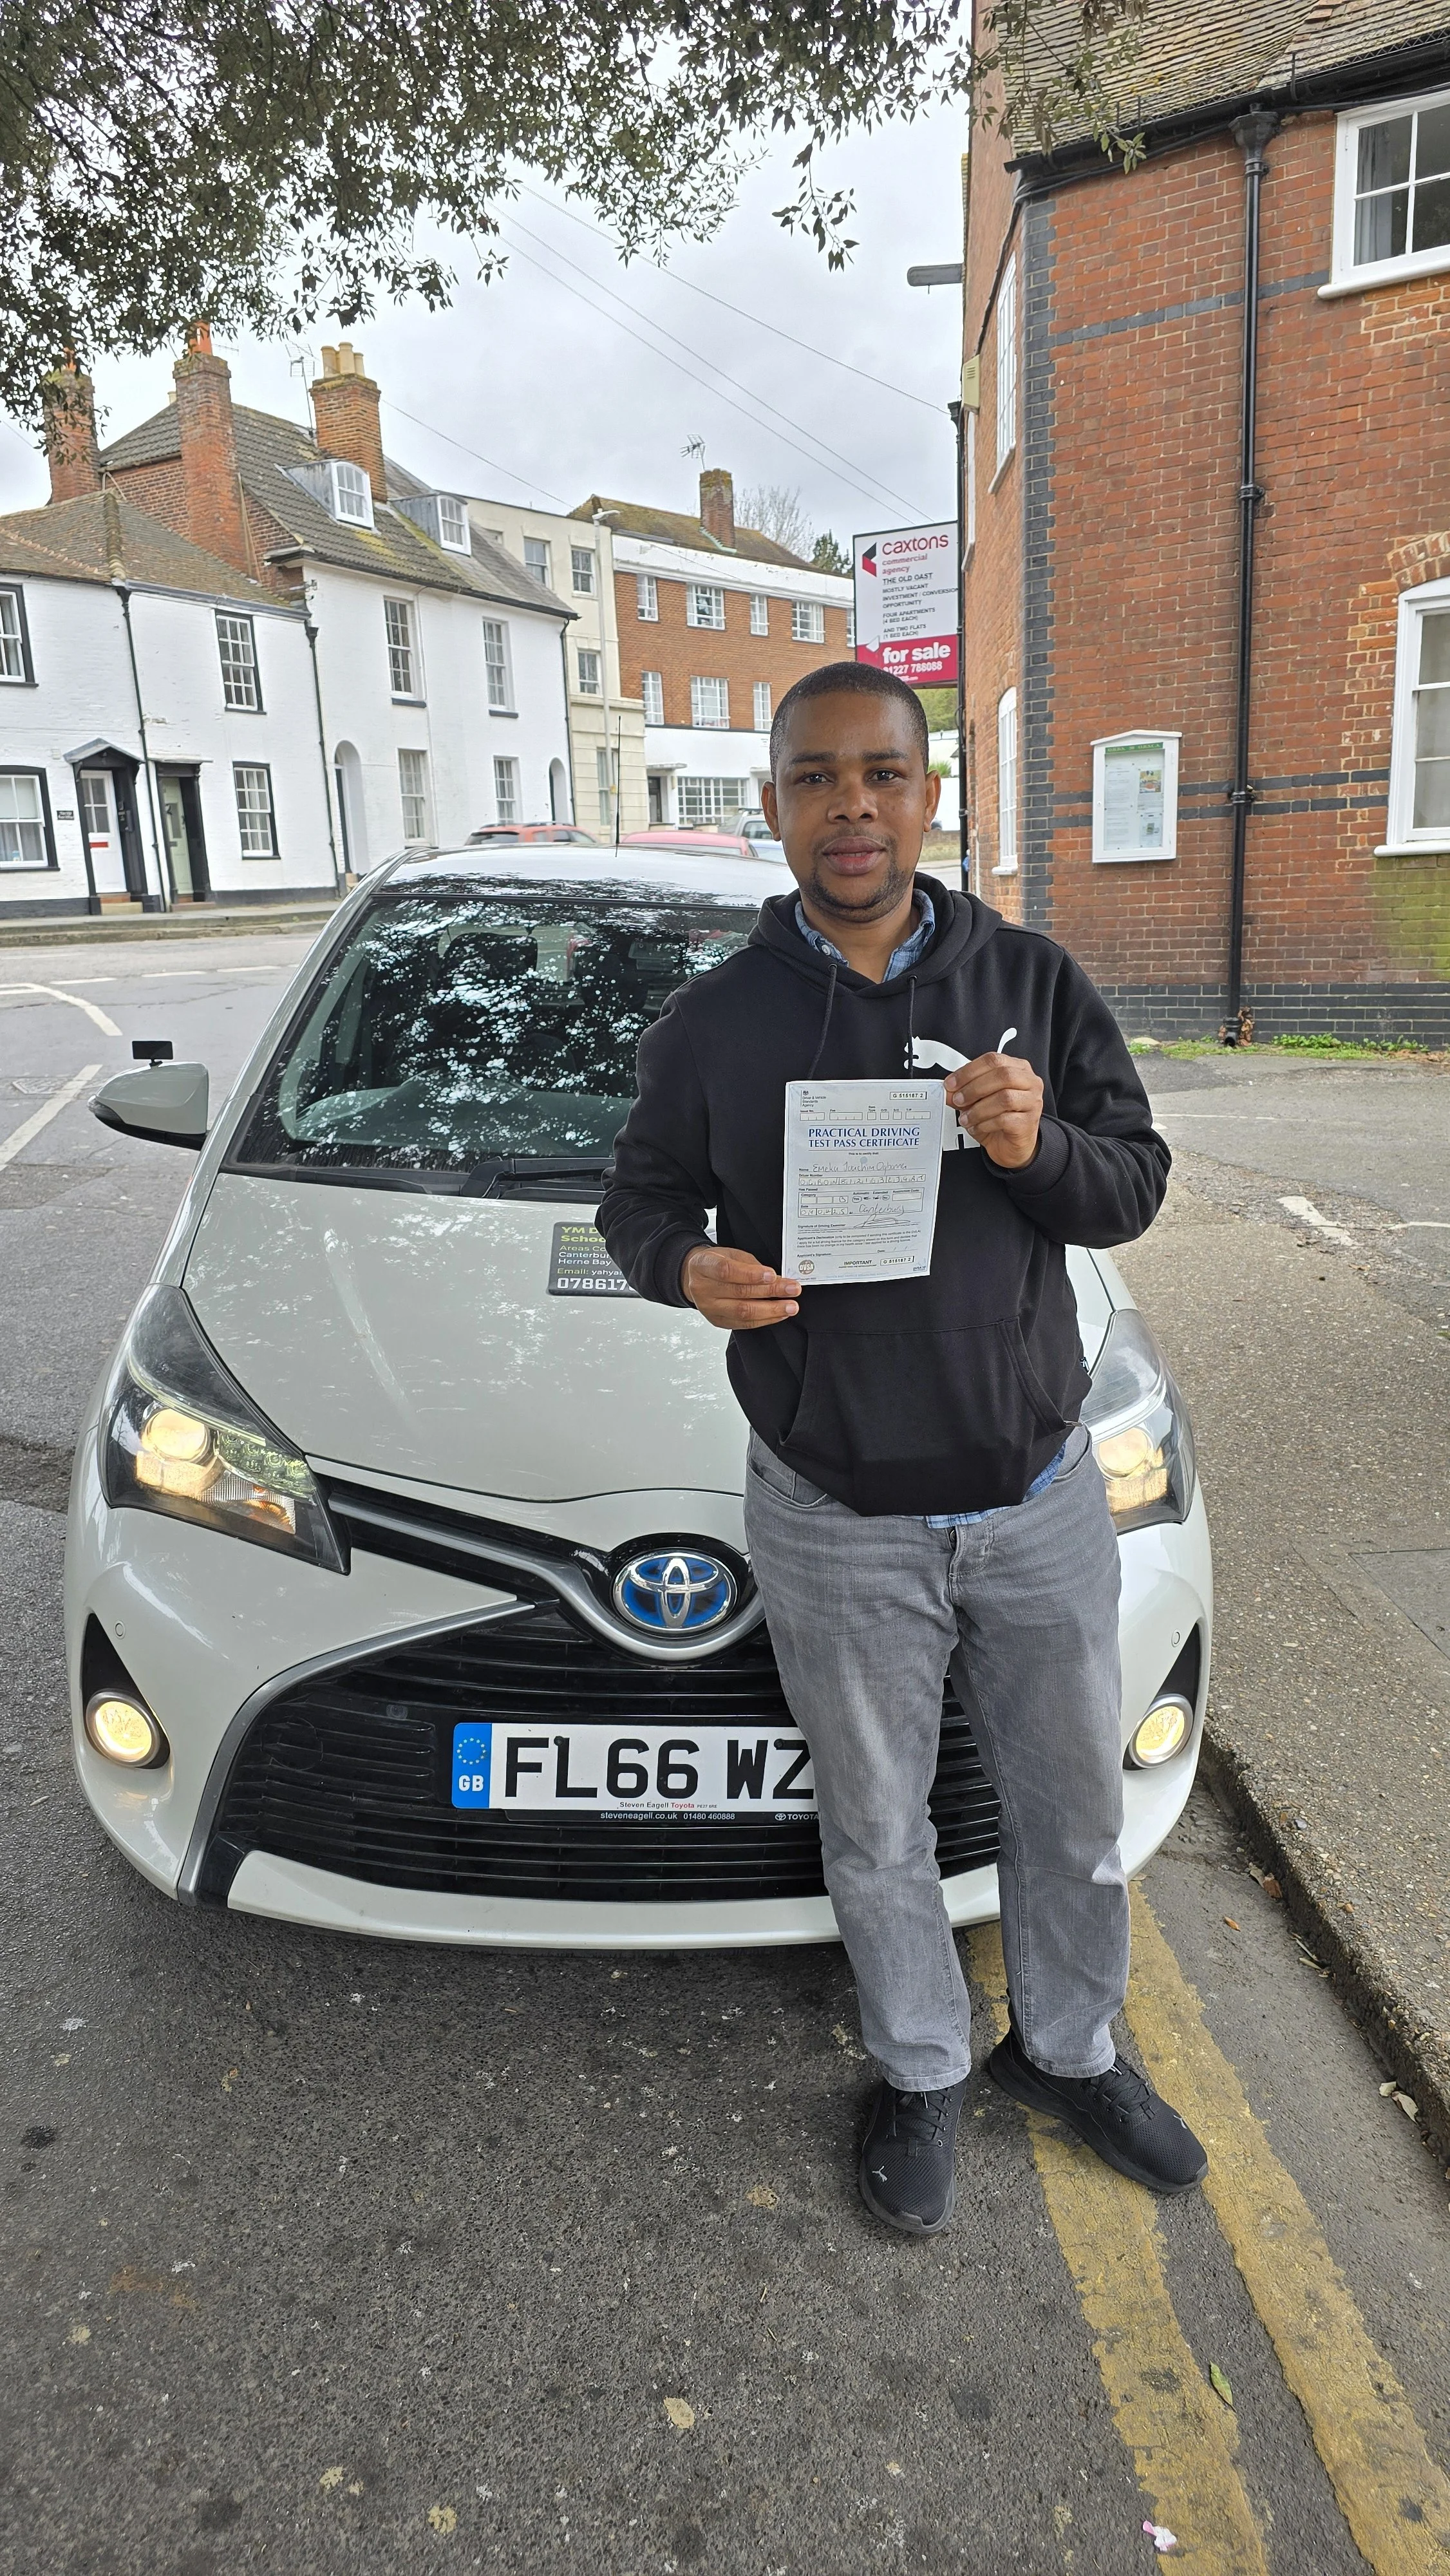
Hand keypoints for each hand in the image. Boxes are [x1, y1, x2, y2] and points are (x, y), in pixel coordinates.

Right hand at [681, 1245, 800, 1329]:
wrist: (696, 1278)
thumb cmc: (716, 1263)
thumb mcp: (730, 1254)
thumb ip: (750, 1265)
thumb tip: (775, 1278)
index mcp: (703, 1266)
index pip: (726, 1271)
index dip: (751, 1274)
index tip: (773, 1275)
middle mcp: (703, 1289)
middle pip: (739, 1293)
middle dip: (770, 1291)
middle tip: (792, 1289)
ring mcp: (709, 1308)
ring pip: (743, 1312)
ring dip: (771, 1310)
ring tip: (790, 1306)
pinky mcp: (718, 1321)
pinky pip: (744, 1324)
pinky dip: (765, 1319)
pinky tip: (779, 1314)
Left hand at [943, 1050, 1043, 1169]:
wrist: (1011, 1145)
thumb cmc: (998, 1118)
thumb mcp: (977, 1101)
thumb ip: (963, 1092)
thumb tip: (948, 1090)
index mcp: (1018, 1068)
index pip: (993, 1060)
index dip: (969, 1071)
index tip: (951, 1083)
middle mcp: (1029, 1082)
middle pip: (1002, 1075)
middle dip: (974, 1088)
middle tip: (958, 1099)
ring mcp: (1032, 1102)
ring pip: (1004, 1098)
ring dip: (978, 1109)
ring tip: (966, 1118)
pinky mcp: (1028, 1122)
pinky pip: (1005, 1119)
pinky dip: (986, 1123)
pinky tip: (977, 1127)